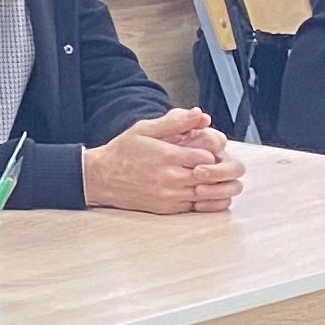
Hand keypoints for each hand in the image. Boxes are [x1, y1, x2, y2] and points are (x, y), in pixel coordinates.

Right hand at [81, 109, 245, 213]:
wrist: (101, 178)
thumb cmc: (122, 152)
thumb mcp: (145, 129)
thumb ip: (175, 121)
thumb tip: (200, 115)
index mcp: (167, 156)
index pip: (206, 156)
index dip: (213, 152)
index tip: (210, 150)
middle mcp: (170, 178)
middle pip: (211, 177)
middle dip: (220, 170)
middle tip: (223, 164)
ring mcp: (169, 196)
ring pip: (206, 195)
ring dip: (216, 186)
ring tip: (217, 178)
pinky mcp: (167, 209)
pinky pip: (196, 208)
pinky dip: (206, 200)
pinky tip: (206, 191)